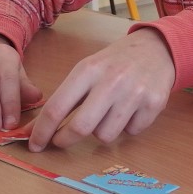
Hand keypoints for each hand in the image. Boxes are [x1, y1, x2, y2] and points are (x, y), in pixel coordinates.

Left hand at [27, 28, 175, 151]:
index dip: (41, 131)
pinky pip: (131, 132)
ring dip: (101, 130)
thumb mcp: (88, 69)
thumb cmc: (116, 62)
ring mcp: (135, 94)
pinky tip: (131, 110)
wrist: (158, 48)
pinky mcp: (154, 104)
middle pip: (80, 128)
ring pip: (105, 135)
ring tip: (108, 113)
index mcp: (89, 70)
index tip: (34, 144)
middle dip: (65, 140)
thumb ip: (64, 99)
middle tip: (62, 140)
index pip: (57, 108)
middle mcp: (112, 81)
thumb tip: (34, 130)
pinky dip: (127, 127)